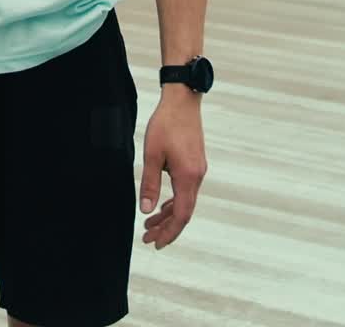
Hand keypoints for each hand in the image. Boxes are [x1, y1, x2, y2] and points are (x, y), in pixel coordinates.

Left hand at [139, 87, 206, 248]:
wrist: (183, 100)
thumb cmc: (166, 124)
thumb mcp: (152, 154)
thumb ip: (149, 184)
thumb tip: (146, 210)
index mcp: (188, 177)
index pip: (181, 215)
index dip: (169, 232)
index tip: (156, 243)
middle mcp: (197, 176)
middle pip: (184, 211)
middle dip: (166, 227)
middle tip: (148, 238)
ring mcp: (198, 170)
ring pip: (185, 201)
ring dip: (168, 214)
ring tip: (150, 224)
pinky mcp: (195, 163)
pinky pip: (186, 190)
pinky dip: (174, 200)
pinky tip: (163, 204)